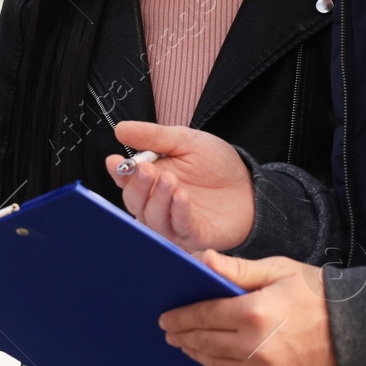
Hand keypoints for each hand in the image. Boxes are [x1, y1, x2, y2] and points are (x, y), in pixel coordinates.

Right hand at [104, 122, 253, 251]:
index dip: (119, 172)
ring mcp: (174, 223)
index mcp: (151, 180)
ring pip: (153, 218)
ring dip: (158, 199)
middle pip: (135, 201)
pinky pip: (180, 228)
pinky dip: (178, 212)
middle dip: (137, 186)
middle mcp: (157, 205)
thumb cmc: (216, 165)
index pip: (126, 180)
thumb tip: (120, 130)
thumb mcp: (185, 141)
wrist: (250, 184)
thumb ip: (153, 136)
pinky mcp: (194, 236)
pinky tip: (181, 196)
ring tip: (169, 180)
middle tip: (145, 169)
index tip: (115, 161)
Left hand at [157, 251, 340, 365]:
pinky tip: (215, 360)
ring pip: (218, 364)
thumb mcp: (278, 270)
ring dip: (198, 355)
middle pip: (205, 343)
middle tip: (171, 333)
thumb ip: (237, 270)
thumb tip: (204, 261)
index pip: (203, 316)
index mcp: (253, 313)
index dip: (181, 317)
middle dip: (184, 336)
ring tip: (188, 346)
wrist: (361, 329)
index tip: (167, 318)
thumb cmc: (320, 295)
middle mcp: (255, 347)